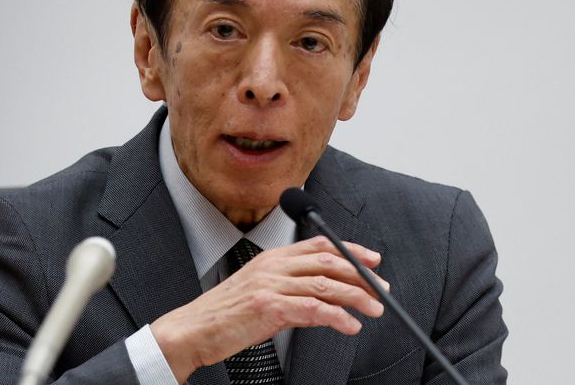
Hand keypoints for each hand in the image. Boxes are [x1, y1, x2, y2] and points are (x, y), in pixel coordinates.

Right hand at [150, 236, 388, 382]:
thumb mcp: (260, 291)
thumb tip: (323, 299)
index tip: (372, 260)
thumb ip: (290, 288)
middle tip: (382, 289)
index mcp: (272, 257)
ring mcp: (271, 285)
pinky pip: (313, 309)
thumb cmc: (225, 314)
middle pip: (328, 262)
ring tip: (375, 309)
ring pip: (325, 285)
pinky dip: (337, 317)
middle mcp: (274, 266)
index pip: (319, 245)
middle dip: (361, 275)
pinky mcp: (269, 307)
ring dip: (356, 297)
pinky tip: (350, 326)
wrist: (193, 330)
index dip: (350, 250)